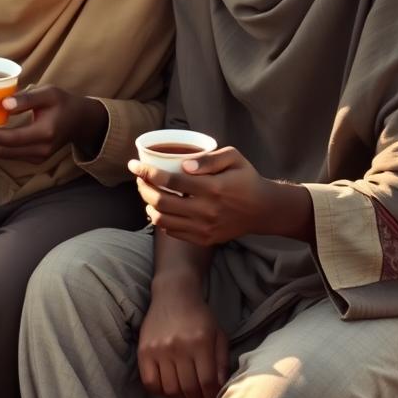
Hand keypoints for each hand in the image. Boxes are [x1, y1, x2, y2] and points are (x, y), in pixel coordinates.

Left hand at [0, 87, 106, 161]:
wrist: (80, 121)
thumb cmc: (63, 102)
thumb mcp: (48, 93)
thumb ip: (27, 98)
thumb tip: (4, 103)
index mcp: (44, 133)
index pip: (11, 138)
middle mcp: (40, 150)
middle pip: (4, 151)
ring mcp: (37, 157)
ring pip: (4, 156)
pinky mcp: (33, 158)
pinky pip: (9, 155)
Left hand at [128, 147, 272, 244]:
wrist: (263, 210)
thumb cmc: (246, 179)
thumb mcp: (233, 158)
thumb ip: (208, 159)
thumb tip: (183, 165)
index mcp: (213, 189)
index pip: (171, 181)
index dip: (148, 173)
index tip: (134, 165)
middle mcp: (207, 211)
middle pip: (161, 202)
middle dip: (143, 188)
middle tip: (139, 178)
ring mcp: (205, 228)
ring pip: (163, 220)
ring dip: (148, 205)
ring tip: (146, 192)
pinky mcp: (204, 239)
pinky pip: (173, 232)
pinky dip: (160, 220)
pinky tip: (158, 208)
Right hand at [138, 283, 228, 397]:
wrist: (173, 294)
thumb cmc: (199, 315)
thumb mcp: (219, 334)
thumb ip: (222, 362)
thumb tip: (220, 388)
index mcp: (201, 343)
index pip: (207, 383)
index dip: (211, 395)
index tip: (211, 395)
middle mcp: (179, 347)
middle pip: (188, 389)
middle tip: (198, 394)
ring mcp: (159, 349)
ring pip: (170, 389)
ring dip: (179, 396)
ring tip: (184, 390)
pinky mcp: (144, 350)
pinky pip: (150, 382)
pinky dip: (160, 390)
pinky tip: (168, 384)